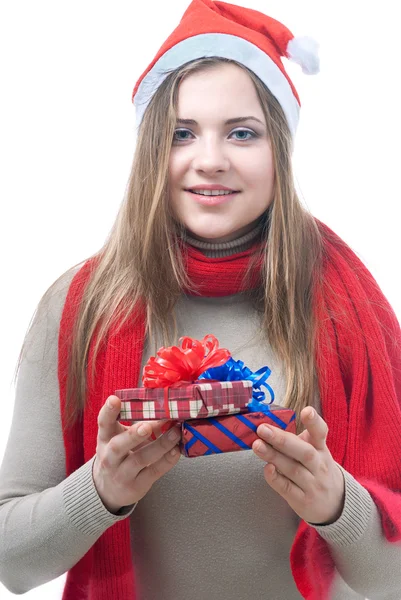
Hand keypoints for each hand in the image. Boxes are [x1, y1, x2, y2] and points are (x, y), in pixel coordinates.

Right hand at [93, 395, 180, 513]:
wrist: (108, 490)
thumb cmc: (118, 456)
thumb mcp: (120, 438)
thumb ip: (139, 425)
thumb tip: (165, 411)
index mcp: (105, 438)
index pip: (103, 423)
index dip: (108, 411)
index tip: (114, 399)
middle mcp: (109, 457)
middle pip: (118, 446)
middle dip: (133, 435)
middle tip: (146, 426)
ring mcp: (121, 473)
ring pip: (140, 459)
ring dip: (160, 445)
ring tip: (175, 433)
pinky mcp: (136, 486)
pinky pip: (153, 472)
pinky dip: (166, 461)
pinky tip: (176, 451)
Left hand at [252, 407, 344, 523]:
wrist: (336, 504)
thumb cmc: (317, 470)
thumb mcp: (315, 452)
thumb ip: (296, 440)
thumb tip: (267, 425)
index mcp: (321, 449)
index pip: (321, 433)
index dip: (314, 422)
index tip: (307, 410)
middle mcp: (319, 466)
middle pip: (304, 452)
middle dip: (282, 440)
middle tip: (263, 429)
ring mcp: (313, 485)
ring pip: (293, 469)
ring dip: (273, 456)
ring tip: (257, 445)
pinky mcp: (303, 501)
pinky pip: (287, 488)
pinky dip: (276, 478)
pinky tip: (266, 468)